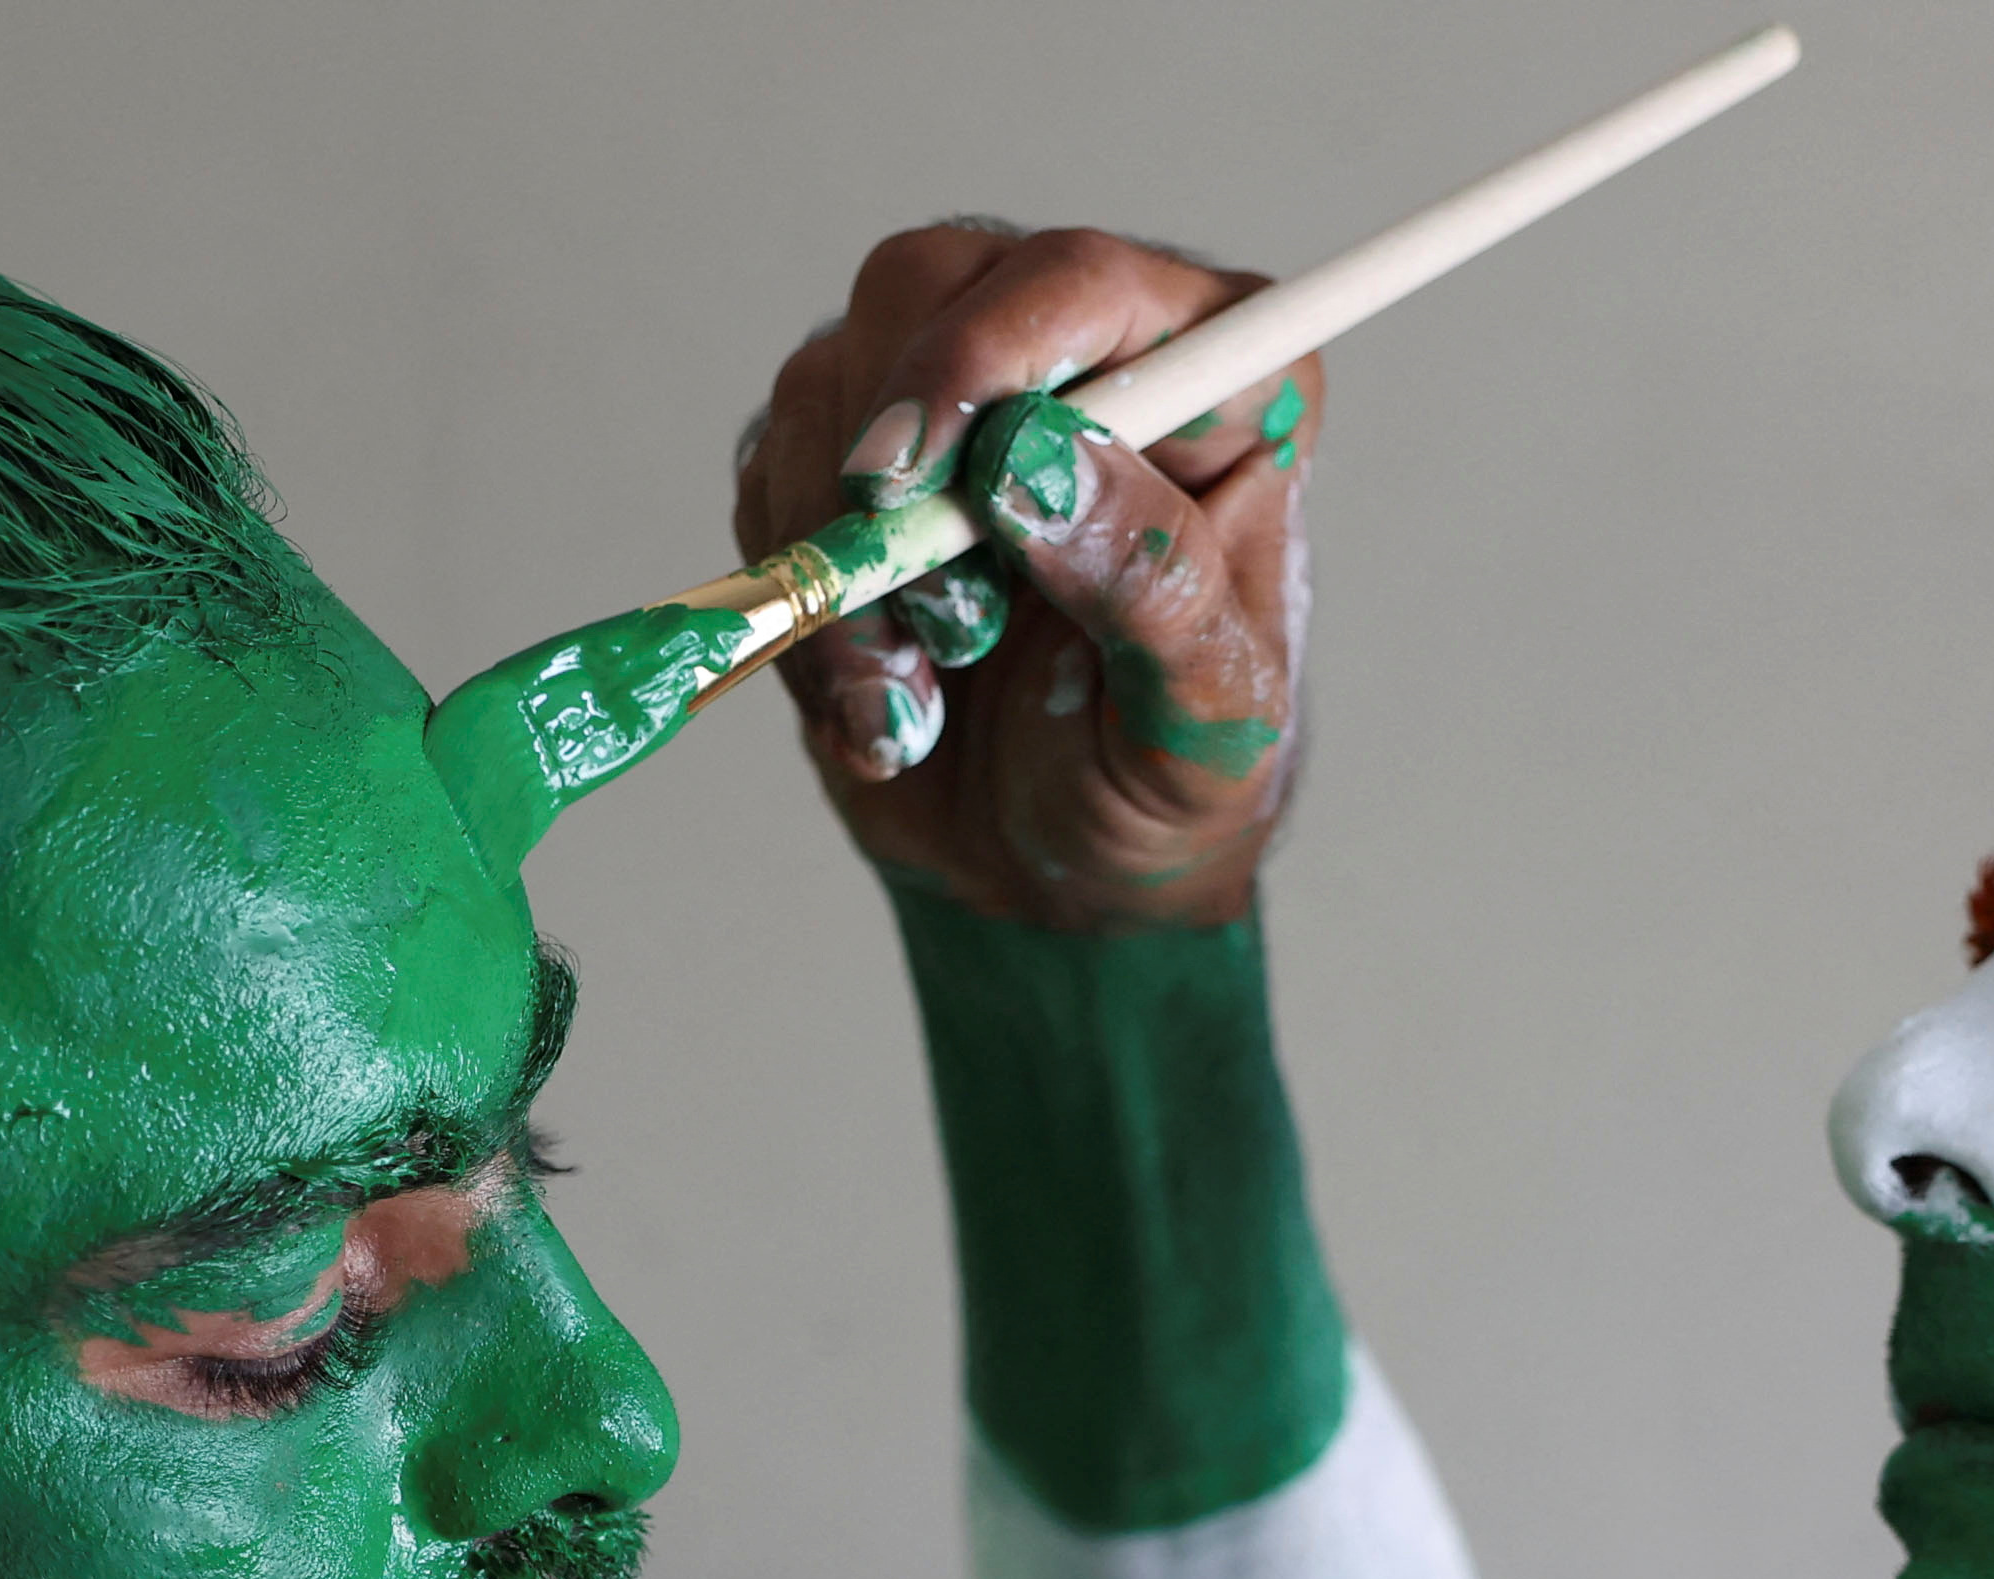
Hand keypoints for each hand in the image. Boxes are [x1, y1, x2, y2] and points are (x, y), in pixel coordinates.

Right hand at [736, 224, 1318, 929]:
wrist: (1058, 879)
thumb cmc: (1163, 789)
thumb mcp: (1207, 720)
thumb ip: (1153, 584)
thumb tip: (1036, 459)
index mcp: (1218, 385)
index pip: (1081, 285)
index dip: (976, 355)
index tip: (907, 477)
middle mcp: (1084, 357)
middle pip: (922, 288)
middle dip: (892, 468)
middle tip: (935, 624)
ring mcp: (956, 400)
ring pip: (825, 386)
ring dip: (842, 563)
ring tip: (914, 697)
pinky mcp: (856, 468)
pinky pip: (775, 480)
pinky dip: (802, 603)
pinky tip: (879, 694)